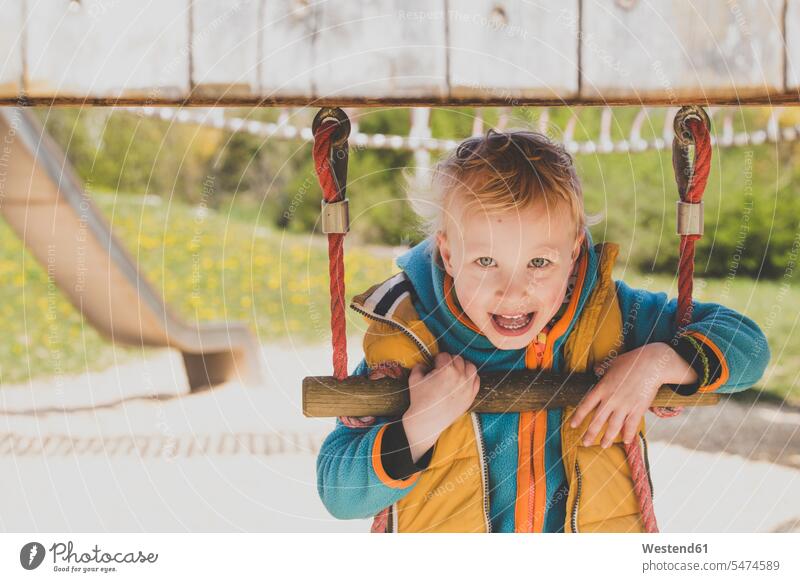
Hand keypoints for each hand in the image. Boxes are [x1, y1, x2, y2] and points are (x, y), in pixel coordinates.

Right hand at [402, 352, 479, 462]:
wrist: (427, 421)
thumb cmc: (419, 400)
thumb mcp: (414, 379)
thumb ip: (419, 366)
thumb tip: (425, 363)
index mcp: (446, 370)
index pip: (444, 355)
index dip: (437, 360)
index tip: (434, 366)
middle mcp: (460, 377)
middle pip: (458, 359)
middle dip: (449, 362)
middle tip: (442, 369)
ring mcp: (467, 387)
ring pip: (471, 367)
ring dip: (463, 366)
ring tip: (455, 371)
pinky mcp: (471, 396)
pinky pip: (476, 380)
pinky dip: (471, 377)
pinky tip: (463, 379)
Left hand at [568, 343, 693, 447]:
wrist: (650, 364)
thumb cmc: (630, 362)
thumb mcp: (612, 363)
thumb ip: (602, 368)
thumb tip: (595, 369)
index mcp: (602, 388)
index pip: (586, 405)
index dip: (578, 417)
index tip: (572, 425)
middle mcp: (611, 399)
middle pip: (598, 420)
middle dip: (590, 433)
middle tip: (584, 443)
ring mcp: (624, 405)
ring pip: (613, 426)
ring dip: (607, 437)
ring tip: (603, 446)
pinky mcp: (638, 408)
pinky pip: (631, 425)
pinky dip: (628, 434)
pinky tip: (624, 440)